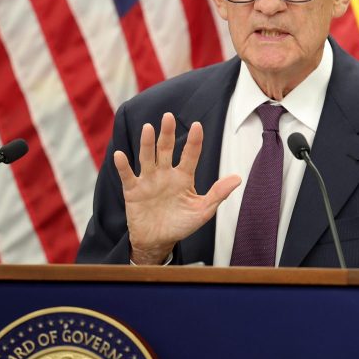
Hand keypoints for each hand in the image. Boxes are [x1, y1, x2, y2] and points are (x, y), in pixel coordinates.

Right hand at [114, 112, 240, 264]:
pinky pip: (128, 176)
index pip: (190, 154)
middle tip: (168, 116)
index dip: (193, 141)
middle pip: (166, 149)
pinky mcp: (133, 191)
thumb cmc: (181, 224)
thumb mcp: (202, 211)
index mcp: (183, 177)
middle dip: (167, 133)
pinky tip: (120, 155)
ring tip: (148, 128)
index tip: (197, 126)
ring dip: (147, 143)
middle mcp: (165, 174)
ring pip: (147, 158)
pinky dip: (123, 166)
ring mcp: (149, 180)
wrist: (158, 242)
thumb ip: (218, 194)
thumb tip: (237, 178)